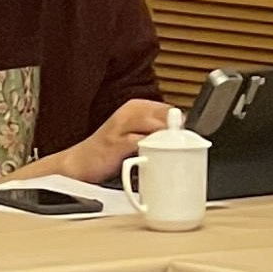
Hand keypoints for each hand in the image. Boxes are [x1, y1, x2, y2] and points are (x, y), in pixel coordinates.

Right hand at [45, 97, 176, 184]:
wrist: (80, 163)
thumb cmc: (110, 150)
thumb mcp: (134, 134)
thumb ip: (155, 132)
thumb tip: (182, 135)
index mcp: (135, 108)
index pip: (168, 109)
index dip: (182, 123)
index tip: (192, 136)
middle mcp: (128, 113)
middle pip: (164, 115)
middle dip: (178, 129)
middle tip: (188, 145)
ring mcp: (120, 127)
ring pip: (153, 125)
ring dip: (168, 137)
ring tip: (178, 150)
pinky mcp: (115, 143)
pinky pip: (139, 142)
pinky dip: (152, 149)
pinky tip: (159, 157)